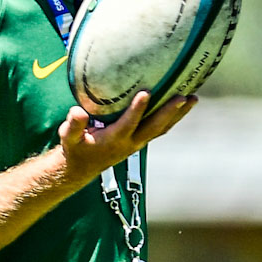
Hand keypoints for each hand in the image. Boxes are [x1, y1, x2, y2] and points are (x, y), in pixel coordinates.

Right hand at [57, 91, 196, 179]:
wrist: (82, 168)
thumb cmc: (75, 148)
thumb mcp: (68, 137)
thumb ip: (73, 125)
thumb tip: (77, 112)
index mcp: (113, 140)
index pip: (128, 124)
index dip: (137, 110)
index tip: (146, 92)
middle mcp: (130, 142)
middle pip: (154, 127)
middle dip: (169, 112)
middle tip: (184, 97)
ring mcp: (138, 142)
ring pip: (162, 128)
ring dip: (178, 115)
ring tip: (194, 98)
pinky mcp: (141, 140)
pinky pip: (161, 128)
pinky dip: (173, 117)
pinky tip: (183, 103)